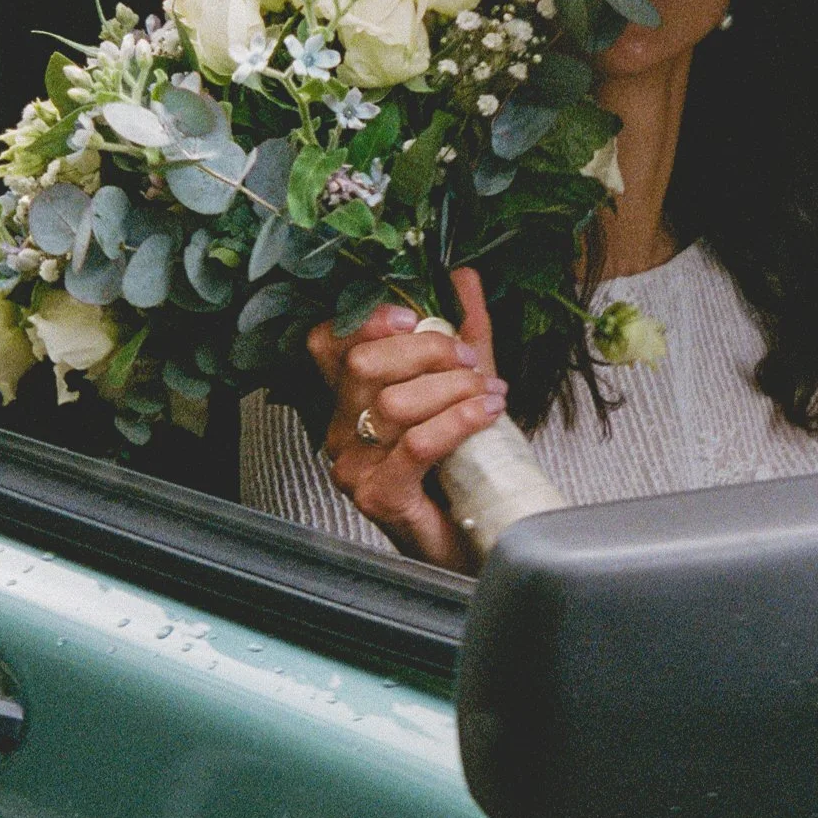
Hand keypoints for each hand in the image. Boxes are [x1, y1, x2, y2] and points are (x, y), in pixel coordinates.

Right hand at [307, 266, 504, 567]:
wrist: (473, 540)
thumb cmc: (460, 471)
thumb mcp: (461, 387)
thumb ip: (463, 331)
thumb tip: (463, 277)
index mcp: (350, 402)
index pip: (329, 345)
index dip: (366, 321)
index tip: (412, 315)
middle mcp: (341, 432)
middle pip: (364, 365)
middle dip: (426, 351)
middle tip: (469, 360)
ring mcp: (354, 467)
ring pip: (393, 403)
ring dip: (451, 388)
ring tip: (488, 391)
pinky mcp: (379, 496)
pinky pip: (416, 443)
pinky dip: (457, 420)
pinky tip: (486, 412)